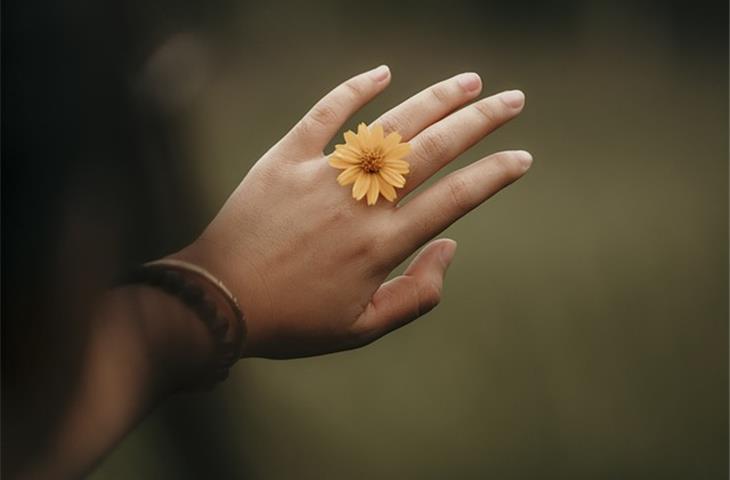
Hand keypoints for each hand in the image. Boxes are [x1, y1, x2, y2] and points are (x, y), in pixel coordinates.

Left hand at [174, 65, 530, 357]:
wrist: (218, 300)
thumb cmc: (293, 321)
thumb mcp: (362, 328)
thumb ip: (417, 294)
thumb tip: (450, 246)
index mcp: (382, 244)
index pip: (455, 199)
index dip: (494, 175)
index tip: (521, 157)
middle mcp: (360, 202)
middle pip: (433, 150)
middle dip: (479, 121)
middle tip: (512, 99)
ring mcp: (323, 175)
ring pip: (390, 126)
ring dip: (433, 100)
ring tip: (467, 82)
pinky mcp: (285, 158)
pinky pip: (324, 115)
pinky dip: (353, 90)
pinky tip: (383, 72)